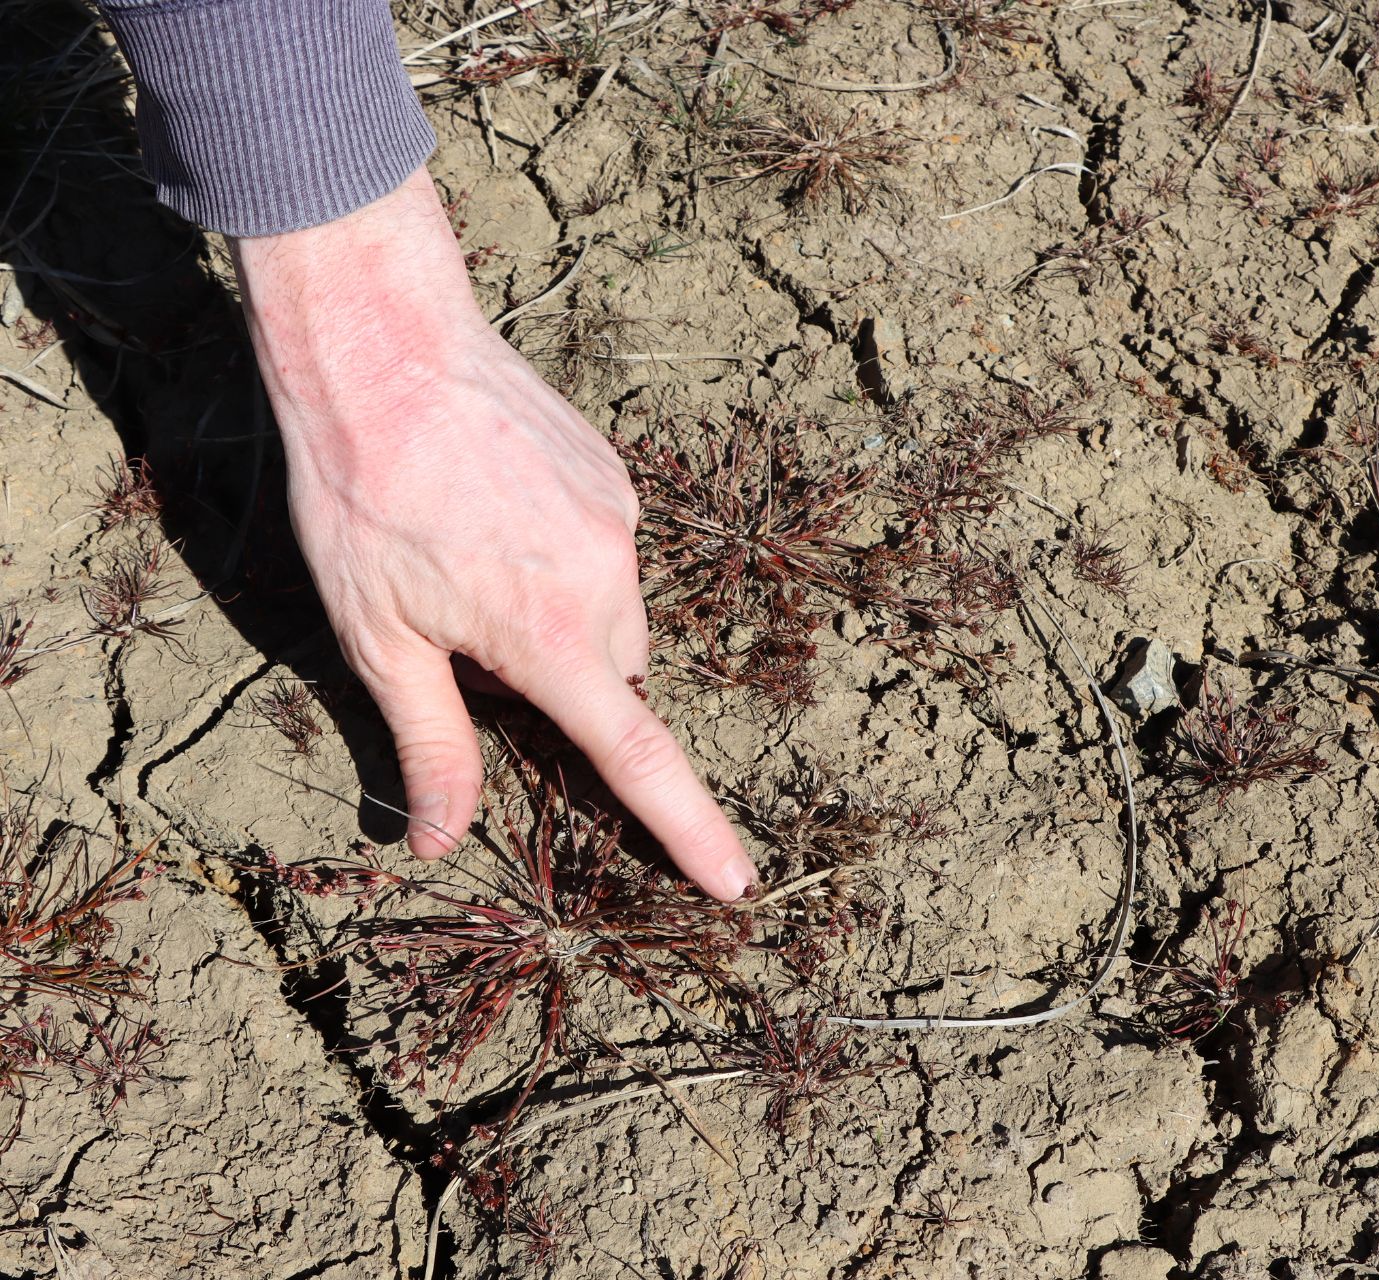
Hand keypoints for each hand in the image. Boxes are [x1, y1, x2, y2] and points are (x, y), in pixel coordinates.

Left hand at [230, 168, 754, 900]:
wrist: (387, 348)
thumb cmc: (363, 497)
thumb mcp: (378, 638)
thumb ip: (429, 744)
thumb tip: (439, 839)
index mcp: (551, 637)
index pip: (636, 757)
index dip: (688, 828)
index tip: (737, 882)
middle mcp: (607, 584)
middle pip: (617, 679)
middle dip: (568, 684)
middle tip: (474, 639)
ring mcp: (620, 524)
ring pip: (615, 614)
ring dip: (568, 617)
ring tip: (478, 560)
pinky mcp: (616, 478)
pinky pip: (610, 549)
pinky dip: (568, 557)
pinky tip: (498, 511)